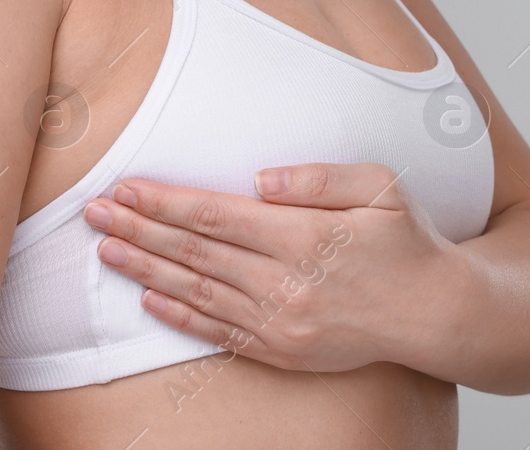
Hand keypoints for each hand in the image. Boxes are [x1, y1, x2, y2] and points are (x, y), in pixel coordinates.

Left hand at [80, 161, 463, 372]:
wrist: (435, 314)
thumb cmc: (407, 241)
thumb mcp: (380, 187)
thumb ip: (319, 177)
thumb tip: (259, 178)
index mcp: (305, 236)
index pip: (215, 214)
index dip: (164, 202)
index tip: (125, 188)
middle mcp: (286, 282)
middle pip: (195, 252)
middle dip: (138, 230)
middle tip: (94, 213)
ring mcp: (282, 322)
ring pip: (198, 292)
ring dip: (145, 270)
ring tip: (106, 250)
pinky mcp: (283, 351)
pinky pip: (219, 332)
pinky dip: (179, 316)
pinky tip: (148, 298)